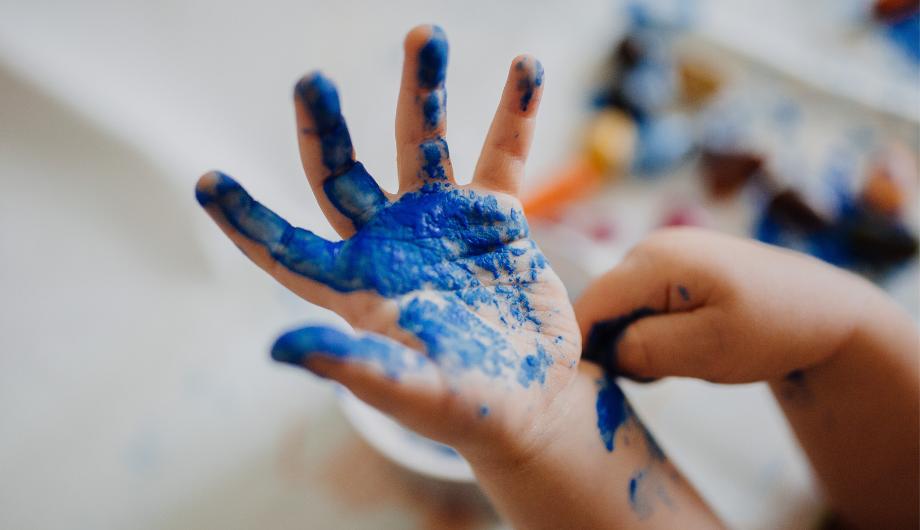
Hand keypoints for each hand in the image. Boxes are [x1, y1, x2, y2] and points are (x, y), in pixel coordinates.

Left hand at [194, 25, 579, 458]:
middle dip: (326, 128)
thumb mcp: (411, 390)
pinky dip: (513, 114)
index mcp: (357, 286)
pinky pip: (501, 155)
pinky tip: (525, 68)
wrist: (533, 397)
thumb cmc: (467, 407)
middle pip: (342, 174)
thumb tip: (277, 348)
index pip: (286, 248)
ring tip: (427, 36)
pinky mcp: (492, 217)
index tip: (207, 180)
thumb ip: (354, 365)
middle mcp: (390, 243)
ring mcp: (441, 222)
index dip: (246, 218)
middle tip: (310, 80)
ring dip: (423, 91)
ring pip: (421, 143)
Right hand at [574, 227, 873, 382]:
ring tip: (678, 361)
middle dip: (614, 346)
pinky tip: (683, 345)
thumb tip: (604, 351)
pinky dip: (650, 332)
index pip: (590, 304)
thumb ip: (645, 349)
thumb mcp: (709, 349)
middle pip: (601, 306)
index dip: (581, 347)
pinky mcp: (673, 268)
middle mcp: (650, 247)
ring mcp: (662, 254)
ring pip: (620, 308)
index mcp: (656, 260)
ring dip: (634, 342)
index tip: (593, 385)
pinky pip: (640, 304)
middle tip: (656, 376)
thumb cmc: (773, 328)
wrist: (824, 310)